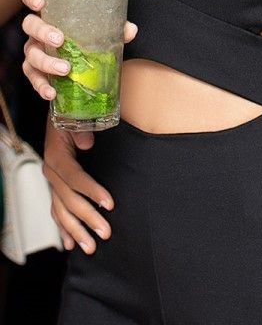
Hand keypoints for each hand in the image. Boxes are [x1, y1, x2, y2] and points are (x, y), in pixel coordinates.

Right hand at [21, 0, 136, 99]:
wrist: (80, 60)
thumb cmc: (85, 36)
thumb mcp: (100, 29)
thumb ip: (114, 27)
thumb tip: (130, 30)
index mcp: (50, 12)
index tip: (40, 3)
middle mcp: (37, 30)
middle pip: (29, 25)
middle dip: (42, 32)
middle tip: (60, 40)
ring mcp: (33, 49)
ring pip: (30, 53)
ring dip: (46, 62)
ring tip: (65, 69)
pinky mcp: (33, 69)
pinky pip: (32, 77)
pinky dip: (41, 85)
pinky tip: (52, 92)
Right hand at [44, 122, 114, 253]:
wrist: (60, 113)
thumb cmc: (72, 114)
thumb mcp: (76, 117)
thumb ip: (82, 130)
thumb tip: (88, 143)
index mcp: (57, 156)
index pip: (75, 178)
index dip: (92, 191)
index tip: (109, 204)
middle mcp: (51, 172)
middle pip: (69, 200)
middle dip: (88, 218)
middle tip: (106, 233)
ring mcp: (52, 182)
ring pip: (62, 211)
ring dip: (76, 231)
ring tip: (90, 247)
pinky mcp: (55, 187)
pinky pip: (57, 211)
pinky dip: (63, 228)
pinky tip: (70, 243)